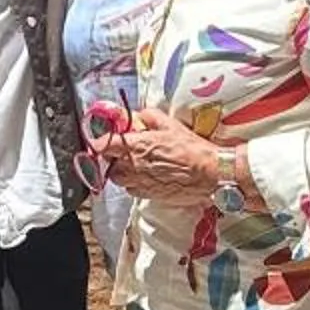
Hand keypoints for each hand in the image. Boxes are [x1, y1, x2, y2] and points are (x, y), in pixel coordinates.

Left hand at [106, 106, 226, 198]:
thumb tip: (140, 115)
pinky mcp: (148, 195)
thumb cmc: (192, 148)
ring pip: (118, 179)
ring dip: (122, 172)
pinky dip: (134, 184)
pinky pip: (132, 190)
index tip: (103, 141)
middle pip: (108, 164)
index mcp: (135, 145)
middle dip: (113, 158)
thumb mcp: (171, 125)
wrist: (210, 174)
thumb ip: (150, 117)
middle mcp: (132, 165)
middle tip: (124, 152)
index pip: (103, 145)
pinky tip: (148, 177)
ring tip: (137, 165)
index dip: (100, 143)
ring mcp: (139, 182)